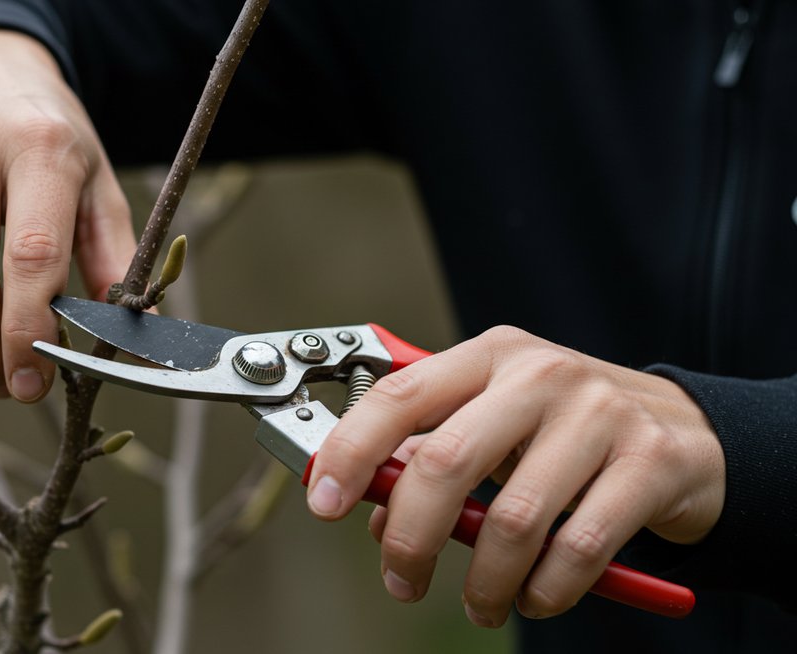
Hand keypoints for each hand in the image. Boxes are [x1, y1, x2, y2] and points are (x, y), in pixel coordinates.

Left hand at [305, 326, 724, 626]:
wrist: (687, 431)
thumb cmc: (568, 430)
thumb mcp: (495, 428)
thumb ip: (433, 460)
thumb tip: (375, 516)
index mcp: (488, 357)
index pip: (400, 396)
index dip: (351, 450)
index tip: (323, 502)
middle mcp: (540, 374)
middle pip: (446, 460)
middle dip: (411, 538)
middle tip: (402, 581)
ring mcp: (599, 413)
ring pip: (514, 517)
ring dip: (485, 581)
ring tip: (481, 605)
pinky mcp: (651, 461)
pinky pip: (580, 546)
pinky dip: (547, 589)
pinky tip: (536, 598)